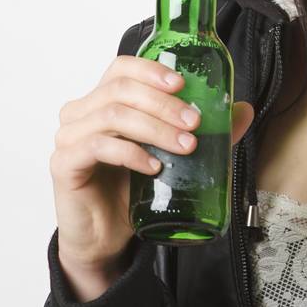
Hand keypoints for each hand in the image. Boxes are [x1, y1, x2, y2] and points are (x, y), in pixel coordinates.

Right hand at [51, 55, 254, 274]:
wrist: (104, 238)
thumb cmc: (129, 192)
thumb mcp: (170, 157)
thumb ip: (200, 131)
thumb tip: (242, 111)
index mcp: (102, 102)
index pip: (121, 68)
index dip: (150, 70)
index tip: (182, 84)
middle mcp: (81, 113)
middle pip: (120, 89)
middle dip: (163, 104)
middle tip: (194, 123)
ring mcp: (69, 137)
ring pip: (113, 116)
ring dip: (155, 128)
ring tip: (184, 146)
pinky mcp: (64, 163)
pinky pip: (98, 147)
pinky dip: (131, 153)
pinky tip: (153, 167)